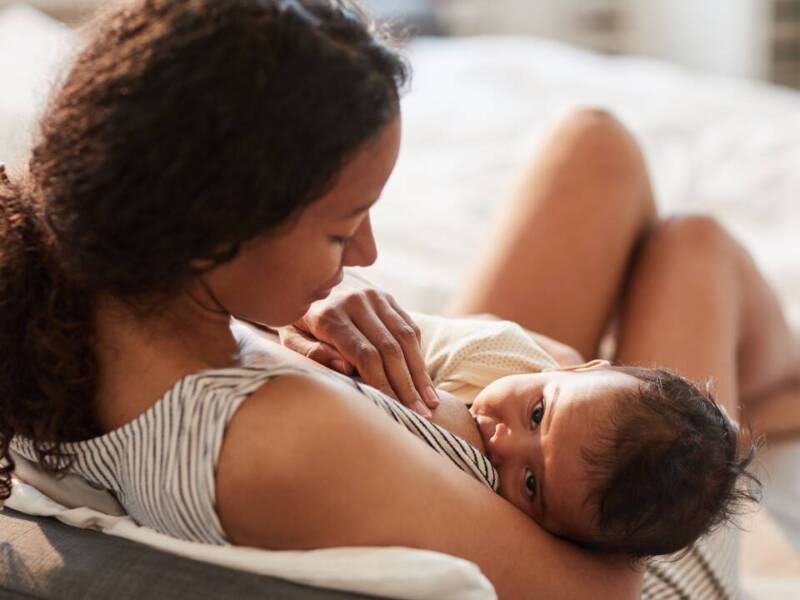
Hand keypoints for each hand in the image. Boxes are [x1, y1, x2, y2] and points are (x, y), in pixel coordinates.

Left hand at [278, 287, 438, 416]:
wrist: (306, 289)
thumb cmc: (298, 326)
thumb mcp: (291, 340)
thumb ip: (311, 353)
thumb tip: (344, 368)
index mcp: (330, 315)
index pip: (365, 354)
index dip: (383, 383)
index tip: (395, 409)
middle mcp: (356, 301)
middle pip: (390, 349)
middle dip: (406, 385)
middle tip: (420, 414)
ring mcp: (374, 296)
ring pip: (405, 338)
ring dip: (420, 373)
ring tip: (430, 402)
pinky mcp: (387, 297)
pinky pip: (409, 328)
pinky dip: (418, 355)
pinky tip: (424, 381)